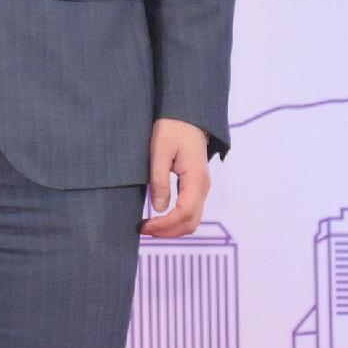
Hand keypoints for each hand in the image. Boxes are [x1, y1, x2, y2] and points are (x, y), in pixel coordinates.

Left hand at [142, 118, 214, 236]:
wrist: (187, 116)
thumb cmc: (172, 129)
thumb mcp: (159, 152)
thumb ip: (159, 180)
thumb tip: (158, 208)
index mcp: (196, 179)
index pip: (185, 213)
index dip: (165, 225)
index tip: (145, 226)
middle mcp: (203, 187)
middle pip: (192, 222)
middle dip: (168, 231)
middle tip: (144, 229)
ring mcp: (201, 187)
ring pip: (192, 219)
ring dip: (172, 228)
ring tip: (149, 226)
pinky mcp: (196, 186)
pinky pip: (190, 210)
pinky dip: (176, 219)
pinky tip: (159, 217)